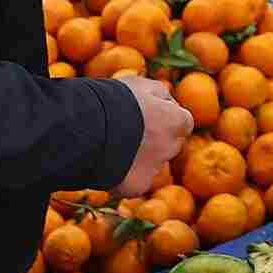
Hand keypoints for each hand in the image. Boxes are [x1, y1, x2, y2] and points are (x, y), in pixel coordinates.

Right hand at [111, 76, 192, 197]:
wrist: (91, 126)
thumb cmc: (117, 100)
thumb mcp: (142, 86)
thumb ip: (160, 94)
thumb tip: (168, 103)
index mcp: (177, 122)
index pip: (181, 122)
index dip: (164, 119)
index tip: (146, 116)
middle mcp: (172, 147)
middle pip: (167, 146)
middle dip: (153, 141)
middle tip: (127, 132)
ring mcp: (155, 169)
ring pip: (150, 166)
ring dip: (137, 159)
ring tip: (110, 147)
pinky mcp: (137, 186)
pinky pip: (132, 182)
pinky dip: (123, 176)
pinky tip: (105, 164)